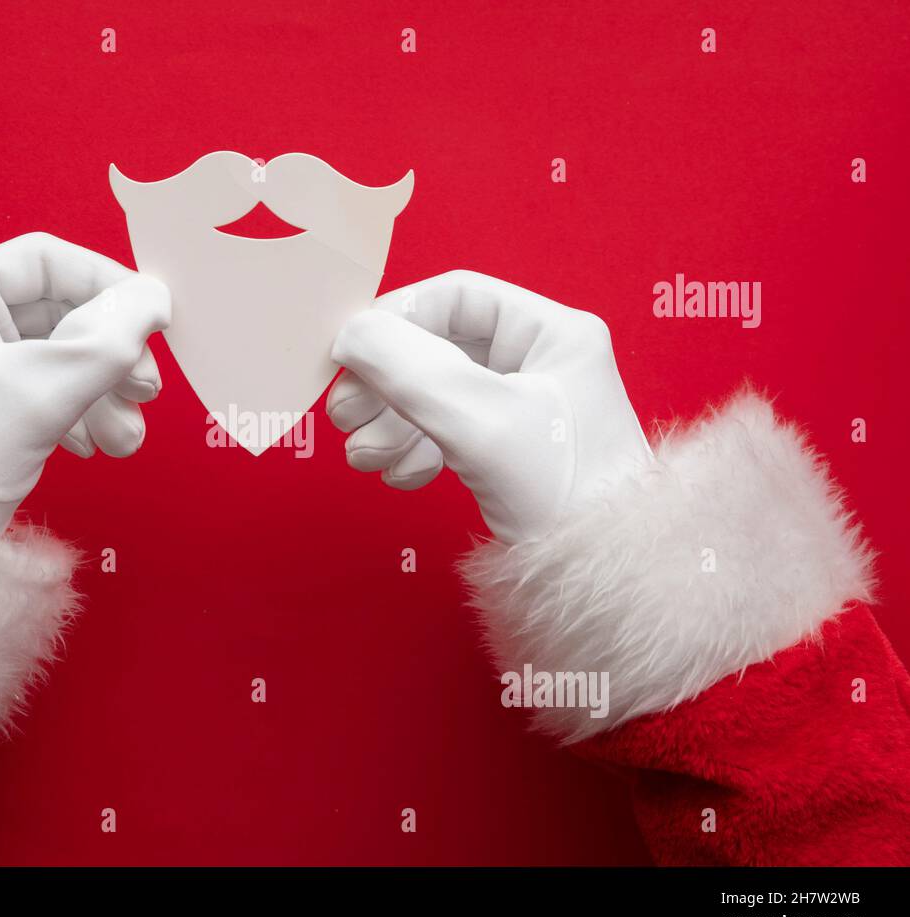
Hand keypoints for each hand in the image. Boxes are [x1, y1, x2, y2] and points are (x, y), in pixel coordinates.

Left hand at [0, 232, 169, 533]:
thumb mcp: (43, 392)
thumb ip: (108, 340)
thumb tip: (154, 298)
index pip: (43, 262)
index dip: (106, 284)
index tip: (153, 320)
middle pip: (57, 313)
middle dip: (109, 355)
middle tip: (145, 390)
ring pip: (57, 359)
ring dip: (103, 394)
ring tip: (125, 437)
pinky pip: (44, 394)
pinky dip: (79, 415)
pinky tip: (92, 446)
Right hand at [328, 271, 650, 542]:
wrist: (604, 586)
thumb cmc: (564, 496)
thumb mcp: (480, 422)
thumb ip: (409, 369)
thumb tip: (351, 333)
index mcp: (553, 334)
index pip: (456, 298)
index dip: (394, 319)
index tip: (347, 355)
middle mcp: (540, 363)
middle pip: (436, 347)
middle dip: (384, 382)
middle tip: (343, 416)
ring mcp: (524, 410)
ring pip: (434, 394)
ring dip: (388, 422)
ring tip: (366, 457)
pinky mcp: (510, 453)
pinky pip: (444, 433)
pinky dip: (412, 450)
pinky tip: (400, 475)